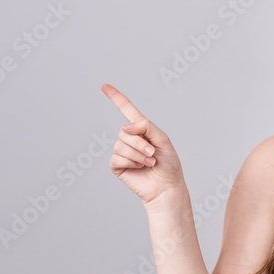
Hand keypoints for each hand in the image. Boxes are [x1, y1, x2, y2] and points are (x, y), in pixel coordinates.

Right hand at [103, 84, 184, 205]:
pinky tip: (139, 168)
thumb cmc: (168, 164)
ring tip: (150, 162)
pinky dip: (130, 162)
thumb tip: (125, 127)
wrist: (166, 186)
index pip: (126, 110)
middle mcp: (130, 139)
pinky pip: (117, 157)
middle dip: (140, 143)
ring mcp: (122, 152)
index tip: (105, 86)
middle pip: (124, 131)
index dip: (116, 97)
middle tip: (152, 154)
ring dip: (138, 154)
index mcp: (141, 129)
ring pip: (120, 145)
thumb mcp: (162, 139)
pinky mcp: (118, 165)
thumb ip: (146, 127)